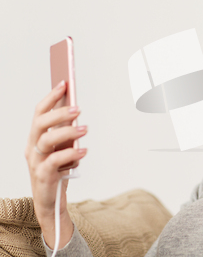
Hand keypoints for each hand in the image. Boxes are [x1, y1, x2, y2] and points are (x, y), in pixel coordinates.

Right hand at [24, 80, 87, 247]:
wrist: (51, 203)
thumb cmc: (58, 172)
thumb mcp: (63, 149)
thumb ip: (67, 133)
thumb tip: (76, 110)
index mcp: (36, 138)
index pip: (39, 113)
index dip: (51, 97)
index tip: (64, 83)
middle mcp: (33, 148)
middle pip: (40, 124)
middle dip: (60, 113)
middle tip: (79, 108)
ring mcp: (36, 162)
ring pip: (46, 141)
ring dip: (67, 132)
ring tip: (85, 129)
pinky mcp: (44, 176)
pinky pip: (55, 162)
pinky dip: (70, 155)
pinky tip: (83, 152)